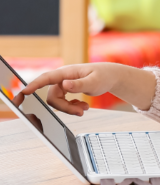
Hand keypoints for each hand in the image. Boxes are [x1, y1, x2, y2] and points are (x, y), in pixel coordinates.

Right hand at [20, 63, 155, 115]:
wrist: (111, 76)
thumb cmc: (104, 76)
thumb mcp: (94, 82)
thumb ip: (79, 84)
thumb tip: (65, 85)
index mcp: (66, 72)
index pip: (46, 78)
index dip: (34, 85)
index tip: (24, 92)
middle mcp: (62, 78)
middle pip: (52, 97)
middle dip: (64, 107)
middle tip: (81, 112)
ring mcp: (64, 84)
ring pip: (57, 101)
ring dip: (69, 108)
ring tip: (85, 109)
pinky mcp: (67, 89)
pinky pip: (62, 102)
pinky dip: (72, 107)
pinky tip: (83, 107)